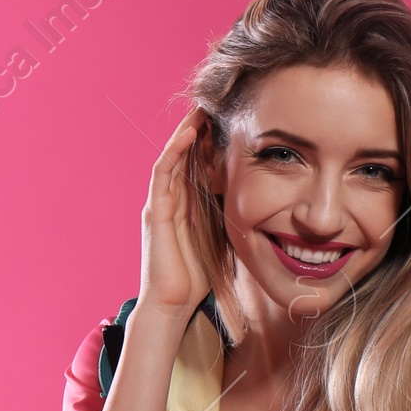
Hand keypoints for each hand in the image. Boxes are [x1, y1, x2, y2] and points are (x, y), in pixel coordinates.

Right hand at [138, 112, 211, 320]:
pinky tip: (189, 133)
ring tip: (200, 109)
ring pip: (170, 158)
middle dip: (194, 130)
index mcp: (181, 209)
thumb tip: (255, 210)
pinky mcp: (154, 213)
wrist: (171, 306)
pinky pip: (162, 174)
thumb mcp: (217, 242)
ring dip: (185, 132)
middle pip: (180, 157)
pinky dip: (174, 151)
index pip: (192, 167)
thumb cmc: (194, 281)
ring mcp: (158, 206)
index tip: (224, 123)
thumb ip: (225, 222)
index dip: (205, 144)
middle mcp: (166, 203)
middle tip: (211, 105)